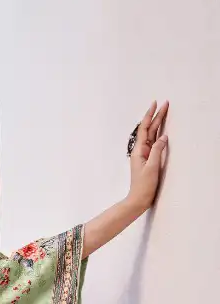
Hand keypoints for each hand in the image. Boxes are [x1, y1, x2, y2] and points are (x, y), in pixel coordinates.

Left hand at [128, 100, 168, 214]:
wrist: (138, 200)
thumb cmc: (143, 185)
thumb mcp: (152, 167)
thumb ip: (157, 150)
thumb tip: (163, 137)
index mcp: (139, 150)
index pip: (145, 128)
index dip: (150, 115)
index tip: (155, 104)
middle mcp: (141, 150)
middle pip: (149, 129)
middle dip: (157, 116)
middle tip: (165, 104)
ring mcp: (145, 155)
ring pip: (152, 135)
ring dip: (158, 123)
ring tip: (164, 112)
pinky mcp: (149, 160)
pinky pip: (154, 143)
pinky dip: (158, 135)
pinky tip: (162, 130)